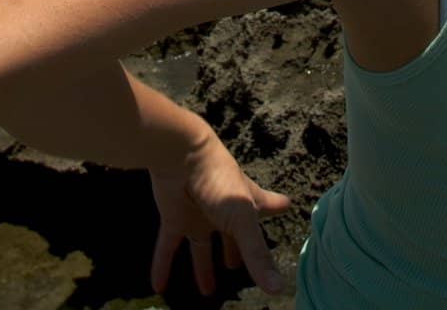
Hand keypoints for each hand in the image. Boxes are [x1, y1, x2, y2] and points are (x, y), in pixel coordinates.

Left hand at [148, 124, 292, 298]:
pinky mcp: (174, 217)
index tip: (287, 205)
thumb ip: (257, 255)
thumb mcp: (242, 219)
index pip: (268, 205)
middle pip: (232, 236)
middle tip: (234, 266)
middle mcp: (223, 210)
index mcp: (247, 203)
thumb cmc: (219, 181)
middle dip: (236, 252)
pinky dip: (162, 266)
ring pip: (201, 246)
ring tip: (207, 291)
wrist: (180, 154)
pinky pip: (168, 247)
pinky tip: (159, 286)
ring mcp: (198, 214)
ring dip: (203, 269)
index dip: (277, 206)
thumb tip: (278, 288)